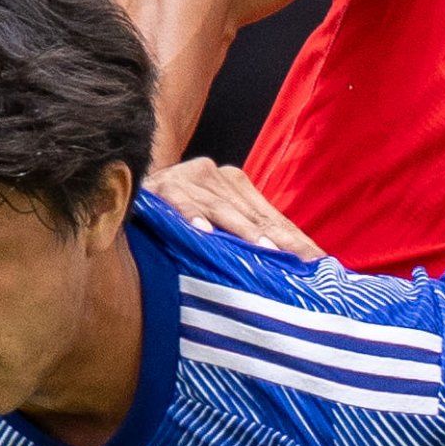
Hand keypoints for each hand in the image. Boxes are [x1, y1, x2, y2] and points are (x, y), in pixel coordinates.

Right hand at [146, 157, 324, 260]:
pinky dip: (191, 217)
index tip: (321, 264)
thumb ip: (244, 238)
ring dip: (242, 231)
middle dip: (280, 240)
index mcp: (237, 185)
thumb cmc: (175, 216)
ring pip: (223, 209)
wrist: (123, 181)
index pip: (274, 218)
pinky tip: (203, 233)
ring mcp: (191, 178)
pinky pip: (179, 204)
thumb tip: (285, 269)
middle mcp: (218, 176)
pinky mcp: (163, 186)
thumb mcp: (216, 222)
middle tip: (301, 262)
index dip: (297, 241)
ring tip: (263, 250)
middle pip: (256, 214)